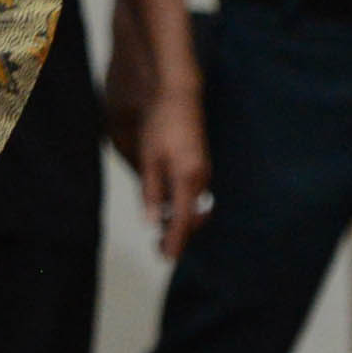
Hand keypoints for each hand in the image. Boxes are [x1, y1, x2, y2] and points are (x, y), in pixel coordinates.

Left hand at [137, 83, 212, 259]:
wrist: (177, 94)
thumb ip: (152, 193)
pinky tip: (167, 208)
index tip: (166, 257)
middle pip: (193, 218)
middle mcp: (200, 179)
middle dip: (179, 236)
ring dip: (180, 222)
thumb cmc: (162, 124)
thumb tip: (152, 222)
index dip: (175, 241)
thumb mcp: (150, 160)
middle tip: (159, 247)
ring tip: (161, 231)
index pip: (184, 220)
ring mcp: (202, 172)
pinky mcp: (199, 166)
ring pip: (194, 207)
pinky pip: (194, 195)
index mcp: (188, 178)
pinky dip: (183, 207)